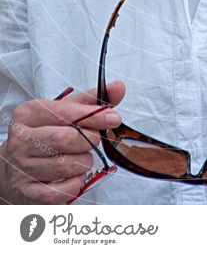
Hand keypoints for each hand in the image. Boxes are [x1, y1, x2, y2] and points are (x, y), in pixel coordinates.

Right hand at [0, 81, 124, 204]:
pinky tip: (73, 176)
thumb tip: (118, 87)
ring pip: (68, 165)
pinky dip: (75, 184)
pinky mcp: (27, 193)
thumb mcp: (62, 111)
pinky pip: (62, 191)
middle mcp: (21, 140)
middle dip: (90, 140)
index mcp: (28, 113)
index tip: (114, 118)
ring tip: (80, 156)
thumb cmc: (43, 134)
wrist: (12, 166)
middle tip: (94, 139)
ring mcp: (22, 168)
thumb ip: (91, 100)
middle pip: (68, 139)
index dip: (94, 116)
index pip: (66, 112)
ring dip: (84, 162)